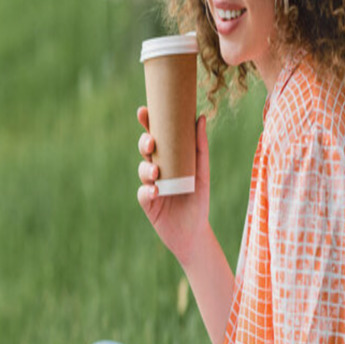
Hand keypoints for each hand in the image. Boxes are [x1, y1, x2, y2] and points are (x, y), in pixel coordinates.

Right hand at [136, 106, 210, 267]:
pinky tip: (156, 190)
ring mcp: (151, 185)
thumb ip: (200, 147)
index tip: (144, 111)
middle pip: (145, 150)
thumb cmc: (198, 200)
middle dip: (144, 143)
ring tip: (156, 171)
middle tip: (151, 142)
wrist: (194, 231)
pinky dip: (148, 190)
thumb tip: (200, 117)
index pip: (156, 136)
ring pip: (142, 169)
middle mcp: (158, 169)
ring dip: (147, 168)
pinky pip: (143, 192)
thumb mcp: (202, 173)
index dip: (148, 123)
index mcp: (169, 158)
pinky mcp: (148, 202)